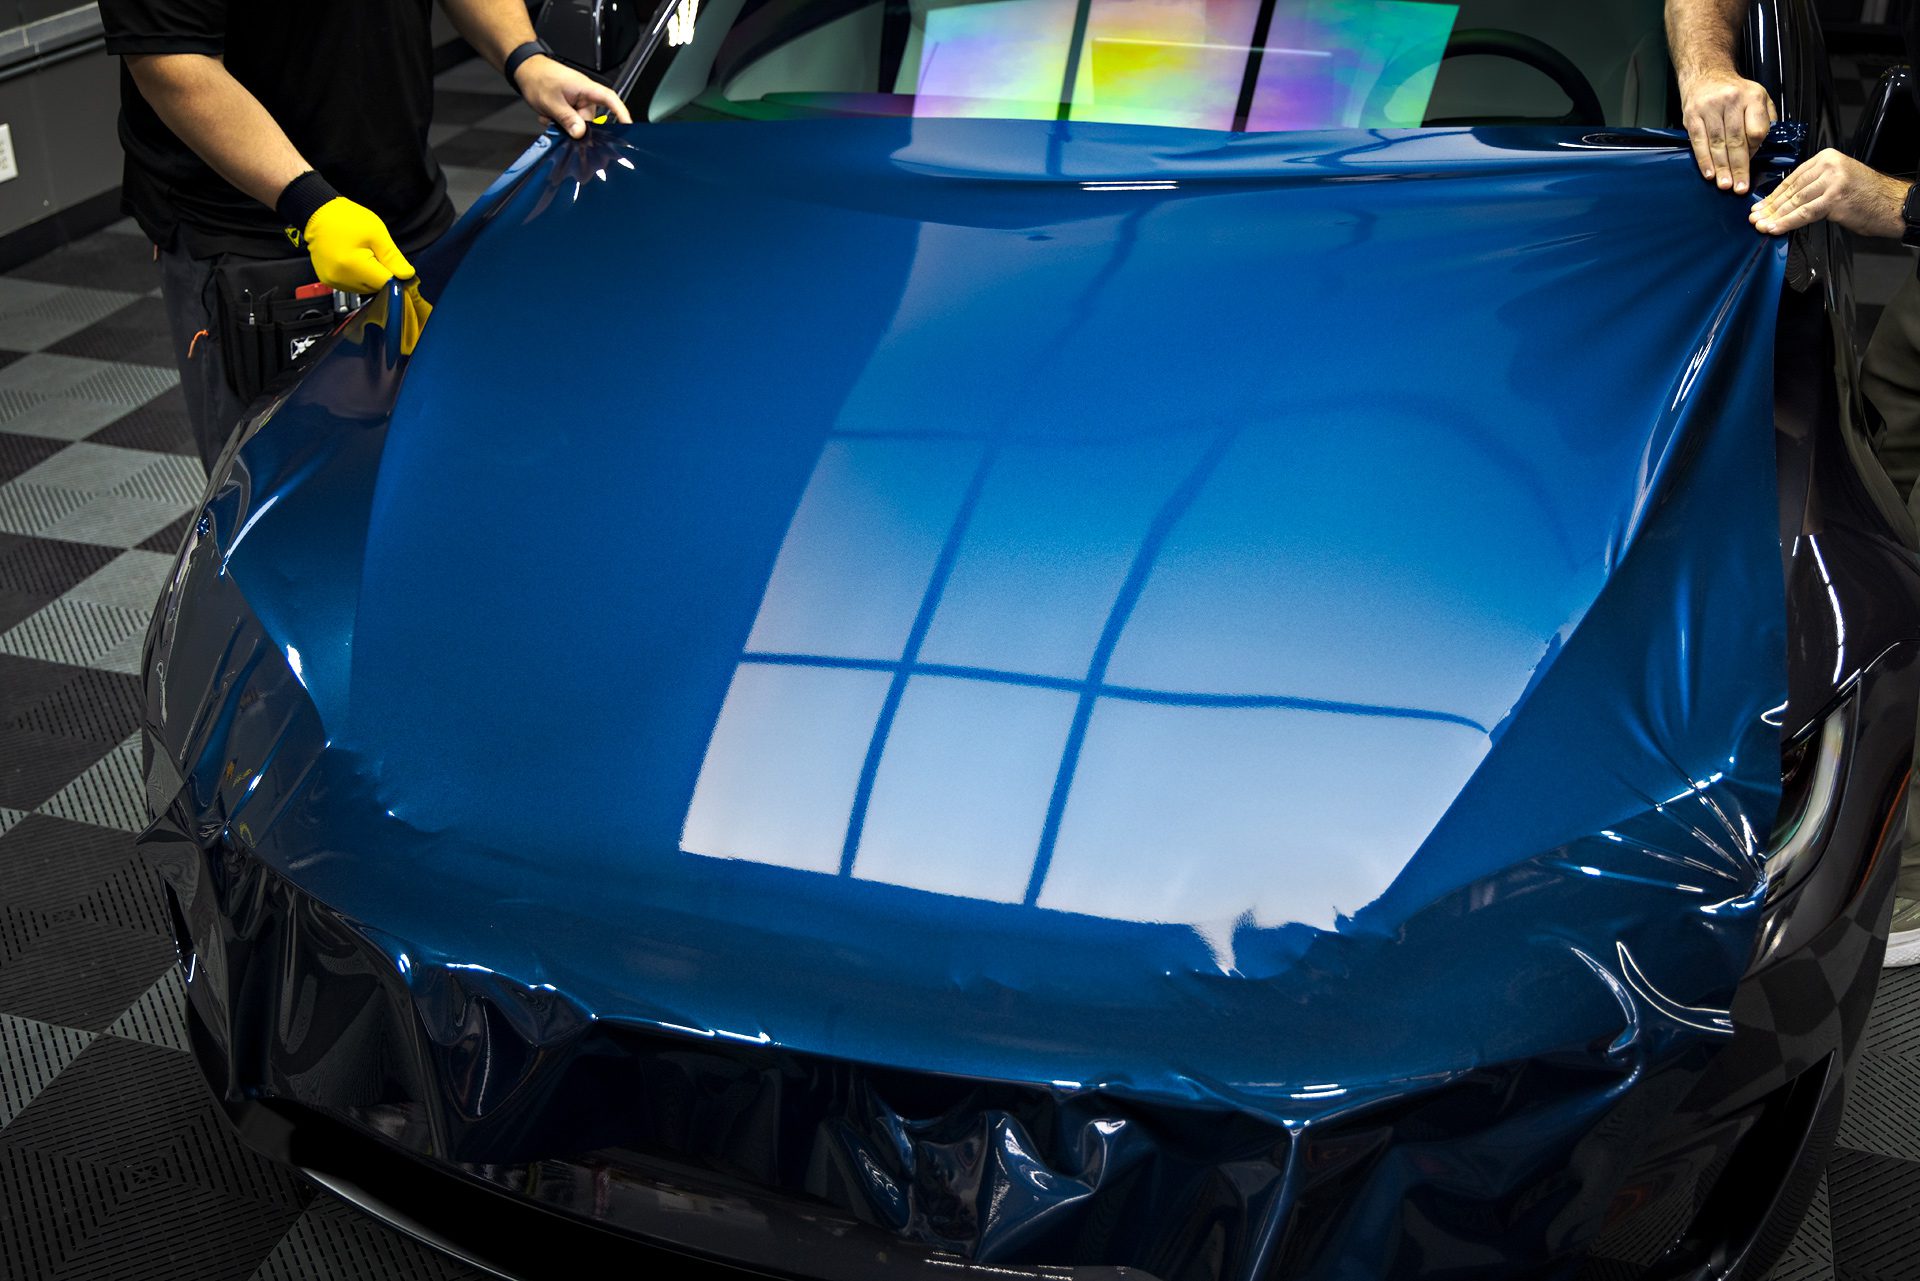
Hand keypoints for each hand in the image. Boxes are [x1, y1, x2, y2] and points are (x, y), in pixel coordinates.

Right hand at [301, 197, 413, 293]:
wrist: (318, 212)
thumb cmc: (346, 218)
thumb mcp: (376, 233)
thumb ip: (393, 257)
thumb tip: (407, 276)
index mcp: (353, 266)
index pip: (386, 283)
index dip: (396, 276)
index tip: (397, 266)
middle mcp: (340, 279)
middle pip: (375, 288)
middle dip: (382, 275)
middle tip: (376, 254)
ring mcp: (332, 281)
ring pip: (365, 289)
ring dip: (371, 277)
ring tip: (364, 255)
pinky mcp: (328, 281)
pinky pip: (353, 286)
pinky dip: (359, 277)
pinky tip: (355, 261)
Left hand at [512, 55, 632, 138]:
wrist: (526, 70)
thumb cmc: (538, 78)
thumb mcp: (551, 102)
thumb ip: (567, 119)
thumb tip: (580, 134)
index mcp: (585, 88)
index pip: (610, 99)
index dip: (621, 112)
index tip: (628, 125)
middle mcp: (585, 95)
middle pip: (590, 120)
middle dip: (574, 125)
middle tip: (557, 120)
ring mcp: (578, 100)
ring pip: (578, 122)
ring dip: (564, 122)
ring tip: (550, 114)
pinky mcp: (572, 104)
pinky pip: (571, 119)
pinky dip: (560, 120)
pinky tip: (550, 114)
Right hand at [1679, 69, 1776, 194]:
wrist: (1706, 74)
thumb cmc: (1735, 91)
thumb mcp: (1759, 97)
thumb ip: (1764, 120)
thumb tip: (1762, 148)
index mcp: (1753, 96)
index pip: (1757, 130)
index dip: (1755, 150)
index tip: (1752, 163)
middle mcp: (1731, 100)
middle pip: (1737, 140)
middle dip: (1739, 167)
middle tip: (1740, 187)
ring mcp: (1710, 108)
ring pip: (1717, 144)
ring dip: (1721, 168)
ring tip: (1725, 185)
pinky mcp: (1692, 115)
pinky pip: (1699, 142)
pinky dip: (1704, 160)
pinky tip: (1709, 174)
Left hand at [1750, 148, 1908, 238]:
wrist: (1892, 204)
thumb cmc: (1866, 196)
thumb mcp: (1837, 182)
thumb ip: (1814, 186)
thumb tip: (1785, 202)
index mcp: (1827, 158)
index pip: (1792, 178)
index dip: (1773, 195)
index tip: (1759, 206)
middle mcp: (1829, 166)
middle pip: (1792, 190)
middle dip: (1770, 207)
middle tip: (1755, 218)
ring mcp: (1832, 180)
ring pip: (1796, 202)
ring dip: (1775, 217)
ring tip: (1761, 225)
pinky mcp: (1834, 197)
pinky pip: (1805, 212)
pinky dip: (1787, 222)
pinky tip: (1775, 228)